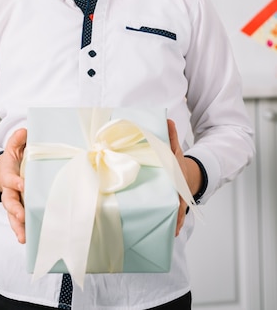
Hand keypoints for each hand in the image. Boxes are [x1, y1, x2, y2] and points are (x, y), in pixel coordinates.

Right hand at [0, 128, 26, 242]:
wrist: (3, 172)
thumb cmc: (13, 160)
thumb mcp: (13, 146)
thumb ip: (17, 139)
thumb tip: (24, 130)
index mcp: (9, 175)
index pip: (11, 180)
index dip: (16, 182)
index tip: (22, 185)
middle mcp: (9, 191)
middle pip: (10, 202)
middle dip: (15, 210)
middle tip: (21, 216)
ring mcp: (13, 203)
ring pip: (13, 217)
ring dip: (17, 227)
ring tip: (23, 237)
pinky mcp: (19, 210)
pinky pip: (19, 222)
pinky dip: (23, 231)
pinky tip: (29, 240)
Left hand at [167, 119, 201, 236]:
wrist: (187, 174)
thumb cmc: (176, 163)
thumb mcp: (174, 149)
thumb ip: (171, 136)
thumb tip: (168, 119)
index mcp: (176, 177)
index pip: (178, 186)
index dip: (178, 194)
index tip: (178, 204)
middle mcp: (179, 190)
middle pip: (181, 204)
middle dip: (179, 216)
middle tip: (175, 227)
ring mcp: (178, 200)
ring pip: (178, 213)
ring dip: (176, 223)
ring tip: (173, 234)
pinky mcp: (174, 206)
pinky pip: (174, 217)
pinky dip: (174, 225)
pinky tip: (171, 234)